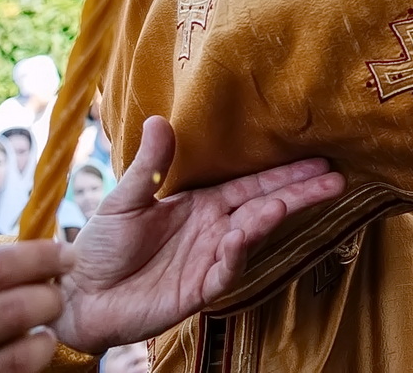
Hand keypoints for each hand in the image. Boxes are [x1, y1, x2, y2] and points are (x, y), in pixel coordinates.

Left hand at [55, 116, 345, 352]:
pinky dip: (236, 253)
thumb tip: (159, 119)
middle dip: (299, 194)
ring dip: (270, 219)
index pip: (253, 186)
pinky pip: (224, 271)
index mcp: (203, 205)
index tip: (318, 160)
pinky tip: (242, 236)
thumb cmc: (101, 246)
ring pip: (250, 237)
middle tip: (334, 179)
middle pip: (265, 207)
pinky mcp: (198, 290)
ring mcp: (210, 260)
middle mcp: (215, 230)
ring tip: (287, 203)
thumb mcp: (125, 198)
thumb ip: (149, 165)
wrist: (78, 294)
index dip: (285, 174)